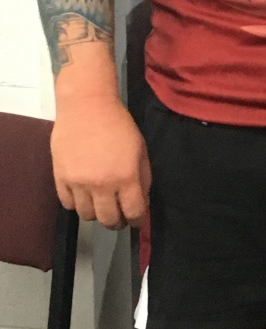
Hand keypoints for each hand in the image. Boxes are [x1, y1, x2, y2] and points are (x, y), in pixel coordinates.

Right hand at [51, 94, 150, 228]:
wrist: (87, 106)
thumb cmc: (118, 125)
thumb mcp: (140, 149)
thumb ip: (143, 177)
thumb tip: (140, 201)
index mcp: (126, 176)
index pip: (133, 212)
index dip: (137, 219)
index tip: (136, 219)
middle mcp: (102, 184)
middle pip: (108, 220)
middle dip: (116, 221)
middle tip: (118, 215)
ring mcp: (78, 183)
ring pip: (86, 216)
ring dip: (96, 213)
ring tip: (100, 203)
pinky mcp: (60, 178)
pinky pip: (68, 204)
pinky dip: (77, 204)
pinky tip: (84, 194)